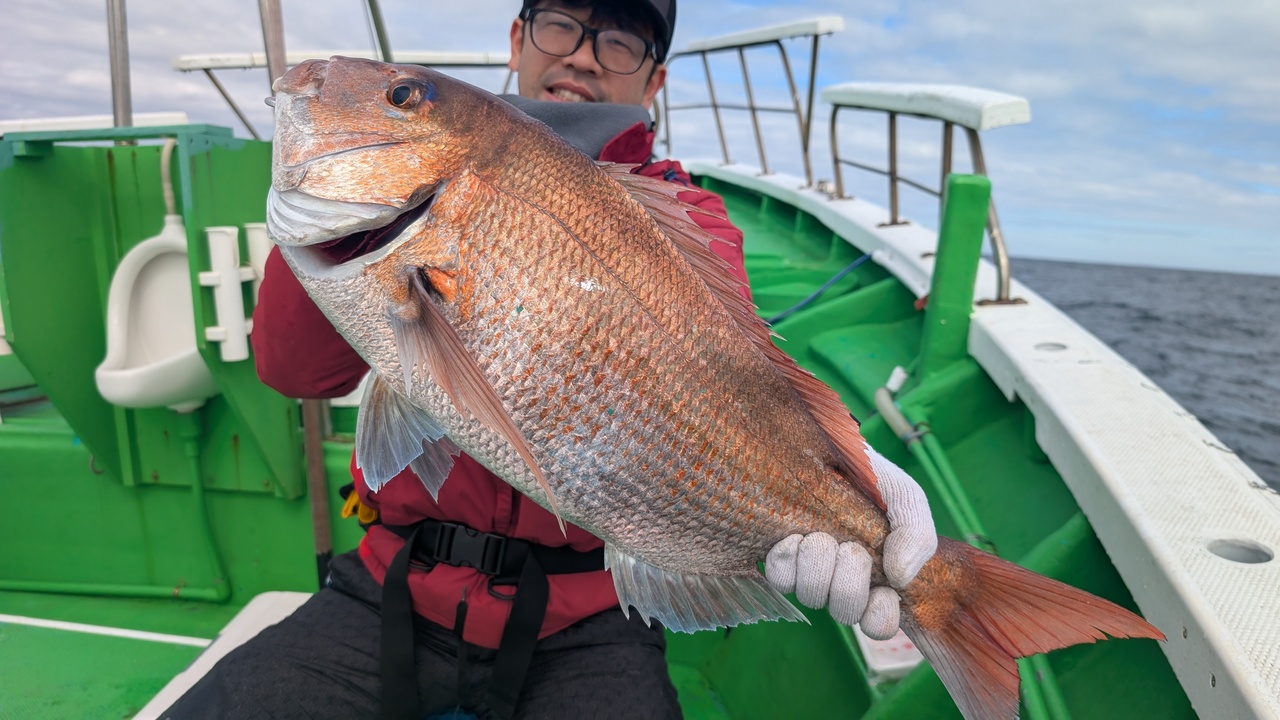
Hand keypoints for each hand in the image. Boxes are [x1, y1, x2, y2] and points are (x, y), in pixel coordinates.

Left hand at [765, 443, 935, 638]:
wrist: (828, 446)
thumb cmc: (870, 478)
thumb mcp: (905, 498)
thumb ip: (917, 535)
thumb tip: (899, 578)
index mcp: (878, 578)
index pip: (880, 624)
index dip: (879, 616)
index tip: (882, 591)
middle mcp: (843, 582)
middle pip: (846, 612)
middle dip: (849, 579)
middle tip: (849, 547)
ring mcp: (809, 573)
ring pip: (813, 598)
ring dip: (819, 565)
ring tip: (820, 536)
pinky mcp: (780, 560)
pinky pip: (780, 581)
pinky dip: (788, 560)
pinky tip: (794, 537)